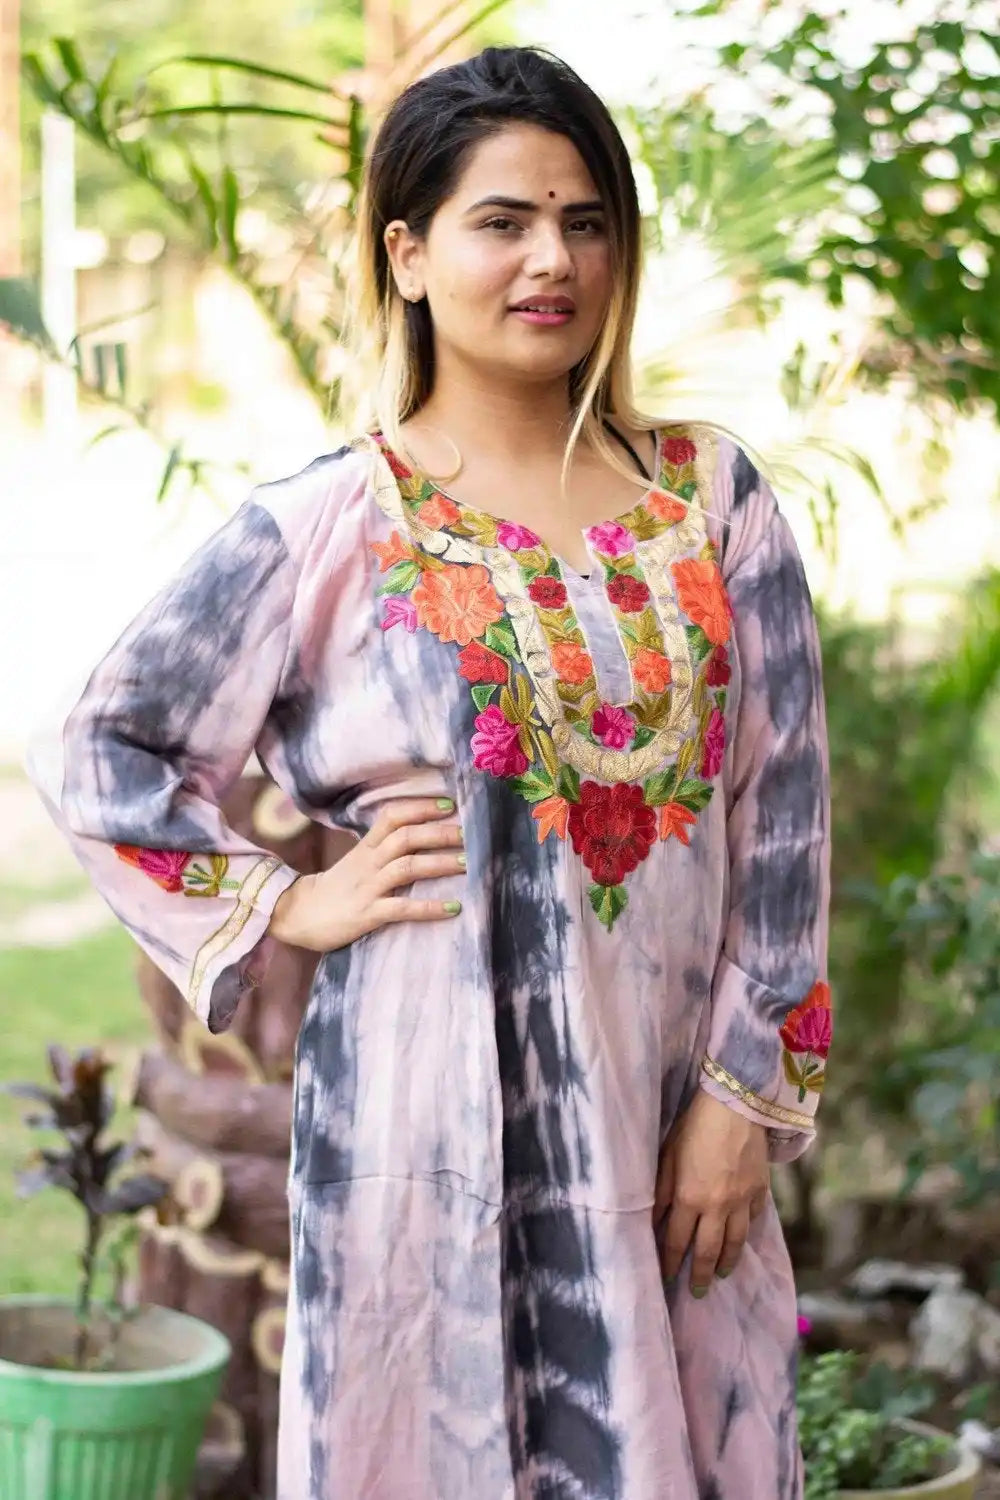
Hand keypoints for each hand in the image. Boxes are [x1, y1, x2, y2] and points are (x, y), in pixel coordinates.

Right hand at [270, 797, 464, 952]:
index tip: (449, 805)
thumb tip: (419, 838)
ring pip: (407, 867)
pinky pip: (402, 908)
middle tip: (469, 833)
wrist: (297, 915)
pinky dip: (429, 907)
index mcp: (366, 848)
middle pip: (406, 837)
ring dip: (440, 864)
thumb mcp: (356, 862)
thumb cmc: (335, 889)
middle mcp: (369, 863)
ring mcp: (368, 888)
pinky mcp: (368, 914)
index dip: (421, 808)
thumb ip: (382, 849)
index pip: (393, 817)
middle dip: (439, 833)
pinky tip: (453, 908)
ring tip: (468, 864)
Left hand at [653, 1090, 768, 1295]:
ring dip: (727, 1263)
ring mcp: (741, 1201)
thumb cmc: (693, 1127)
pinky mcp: (760, 1191)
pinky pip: (753, 1219)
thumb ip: (662, 1192)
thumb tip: (655, 1221)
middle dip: (701, 1275)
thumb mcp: (668, 1156)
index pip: (677, 1241)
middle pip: (708, 1251)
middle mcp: (716, 1207)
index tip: (668, 1277)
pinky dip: (747, 1233)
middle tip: (698, 1292)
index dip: (671, 1262)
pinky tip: (742, 1239)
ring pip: (735, 1243)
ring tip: (722, 1275)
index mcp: (688, 1198)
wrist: (735, 1106)